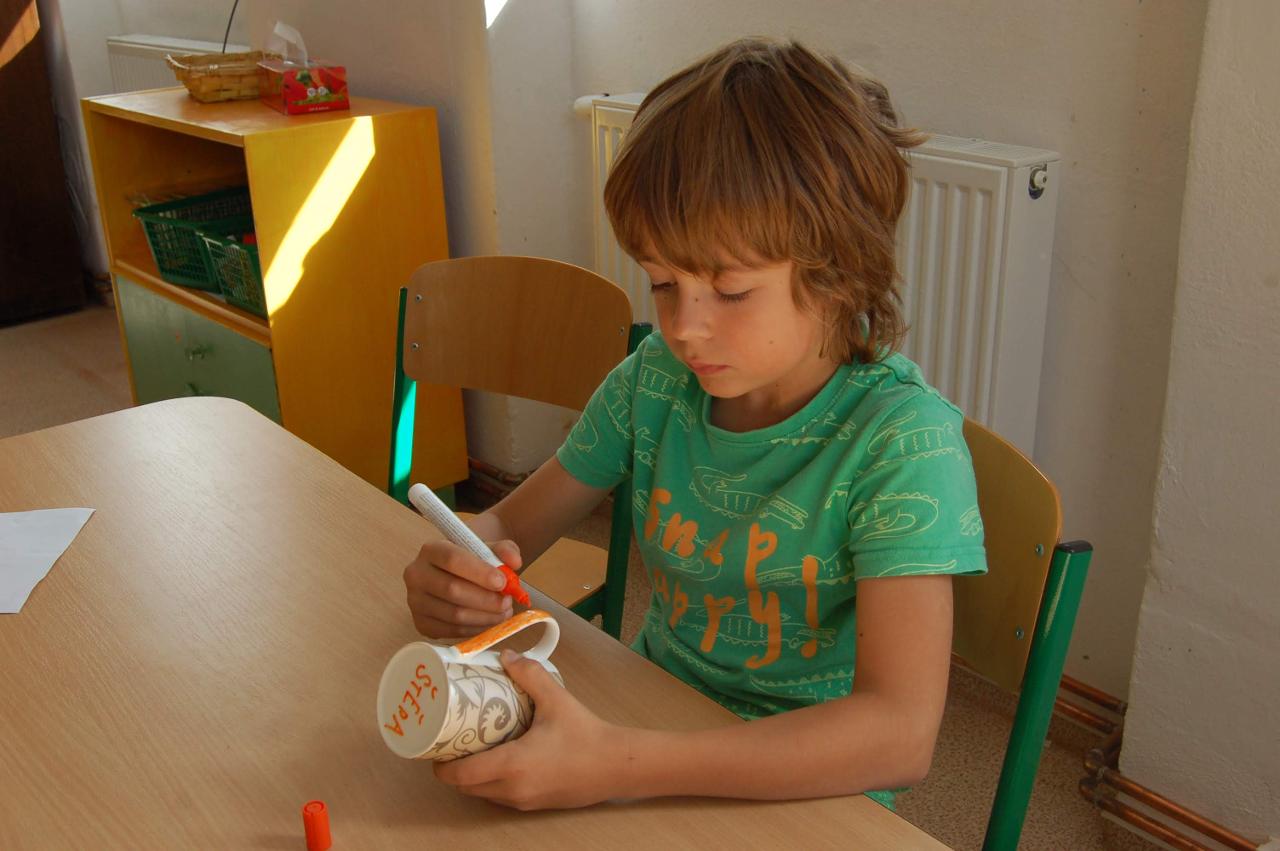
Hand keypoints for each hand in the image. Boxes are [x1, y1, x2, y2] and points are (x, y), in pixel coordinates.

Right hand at [403, 538, 522, 637]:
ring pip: (454, 614)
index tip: (503, 582)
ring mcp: (416, 602)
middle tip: (507, 601)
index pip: (452, 559)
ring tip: (503, 612)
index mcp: (431, 550)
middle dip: (486, 599)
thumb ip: (504, 550)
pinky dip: (476, 629)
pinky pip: (452, 631)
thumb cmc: (471, 563)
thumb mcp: (488, 549)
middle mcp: (416, 575)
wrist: (455, 577)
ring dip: (485, 617)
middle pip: (452, 590)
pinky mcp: (422, 624)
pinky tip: (489, 621)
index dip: (479, 572)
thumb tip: (514, 562)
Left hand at [434, 649, 626, 809]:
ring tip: (473, 747)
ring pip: (483, 795)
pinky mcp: (535, 805)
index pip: (460, 776)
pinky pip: (501, 797)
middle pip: (466, 788)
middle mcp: (512, 790)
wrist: (617, 765)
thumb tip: (506, 655)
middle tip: (453, 741)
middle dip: (453, 769)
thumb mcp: (556, 699)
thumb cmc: (586, 734)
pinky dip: (492, 783)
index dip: (441, 766)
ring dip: (472, 778)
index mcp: (511, 767)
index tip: (435, 747)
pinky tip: (500, 759)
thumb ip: (530, 674)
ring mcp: (524, 802)